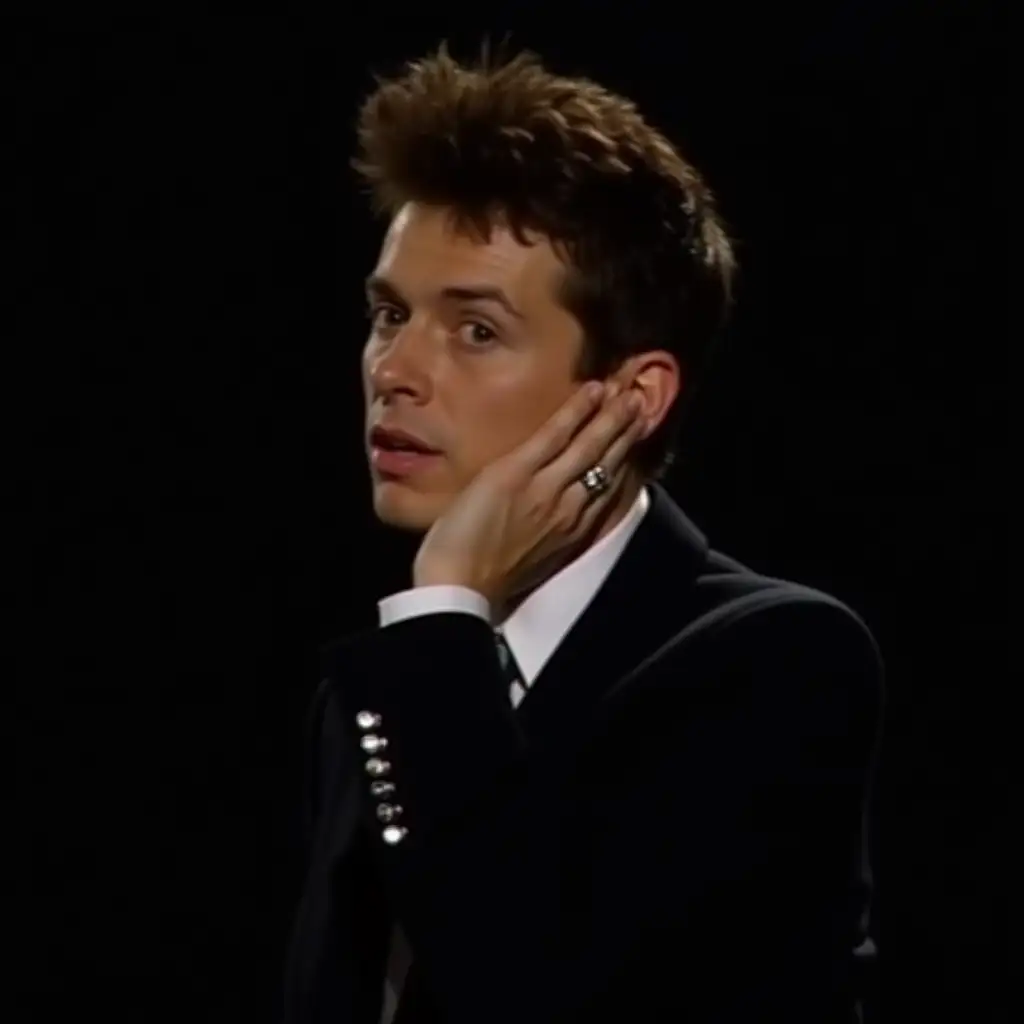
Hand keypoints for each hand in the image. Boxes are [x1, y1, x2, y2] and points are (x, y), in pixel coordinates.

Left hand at [413, 381, 645, 608]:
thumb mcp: (527, 561)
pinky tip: (592, 390)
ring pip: (589, 446)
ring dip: (612, 417)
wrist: (459, 587)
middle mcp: (569, 510)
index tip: (634, 441)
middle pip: (607, 464)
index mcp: (570, 533)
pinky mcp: (518, 473)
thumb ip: (545, 536)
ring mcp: (546, 488)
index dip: (623, 462)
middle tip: (642, 405)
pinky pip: (555, 435)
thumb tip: (548, 523)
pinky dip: (576, 411)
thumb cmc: (481, 580)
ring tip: (629, 393)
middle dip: (626, 433)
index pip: (607, 491)